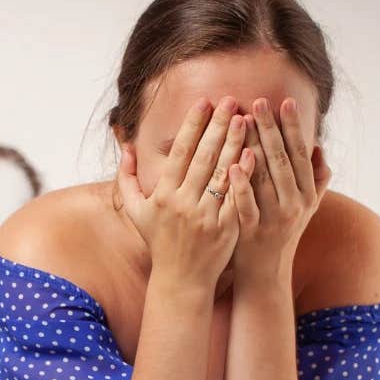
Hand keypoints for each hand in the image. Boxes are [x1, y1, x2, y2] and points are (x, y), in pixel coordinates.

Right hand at [116, 96, 253, 292]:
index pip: (179, 152)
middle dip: (217, 126)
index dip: (192, 125)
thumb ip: (127, 179)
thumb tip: (126, 148)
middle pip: (203, 157)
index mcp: (163, 196)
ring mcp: (205, 216)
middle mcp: (183, 203)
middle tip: (231, 100)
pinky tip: (253, 154)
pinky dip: (243, 175)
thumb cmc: (159, 242)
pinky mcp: (225, 228)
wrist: (181, 280)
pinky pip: (235, 196)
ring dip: (234, 143)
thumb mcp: (136, 212)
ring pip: (221, 172)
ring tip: (245, 118)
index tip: (204, 102)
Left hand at [228, 97, 331, 283]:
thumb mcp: (306, 208)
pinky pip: (246, 204)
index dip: (294, 127)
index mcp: (306, 195)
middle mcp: (294, 205)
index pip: (300, 154)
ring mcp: (274, 219)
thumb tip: (320, 148)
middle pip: (282, 160)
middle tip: (259, 100)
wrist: (266, 275)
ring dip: (253, 147)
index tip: (285, 100)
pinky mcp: (252, 232)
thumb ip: (316, 179)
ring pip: (264, 178)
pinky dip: (241, 184)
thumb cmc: (282, 234)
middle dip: (271, 128)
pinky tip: (232, 164)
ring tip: (242, 120)